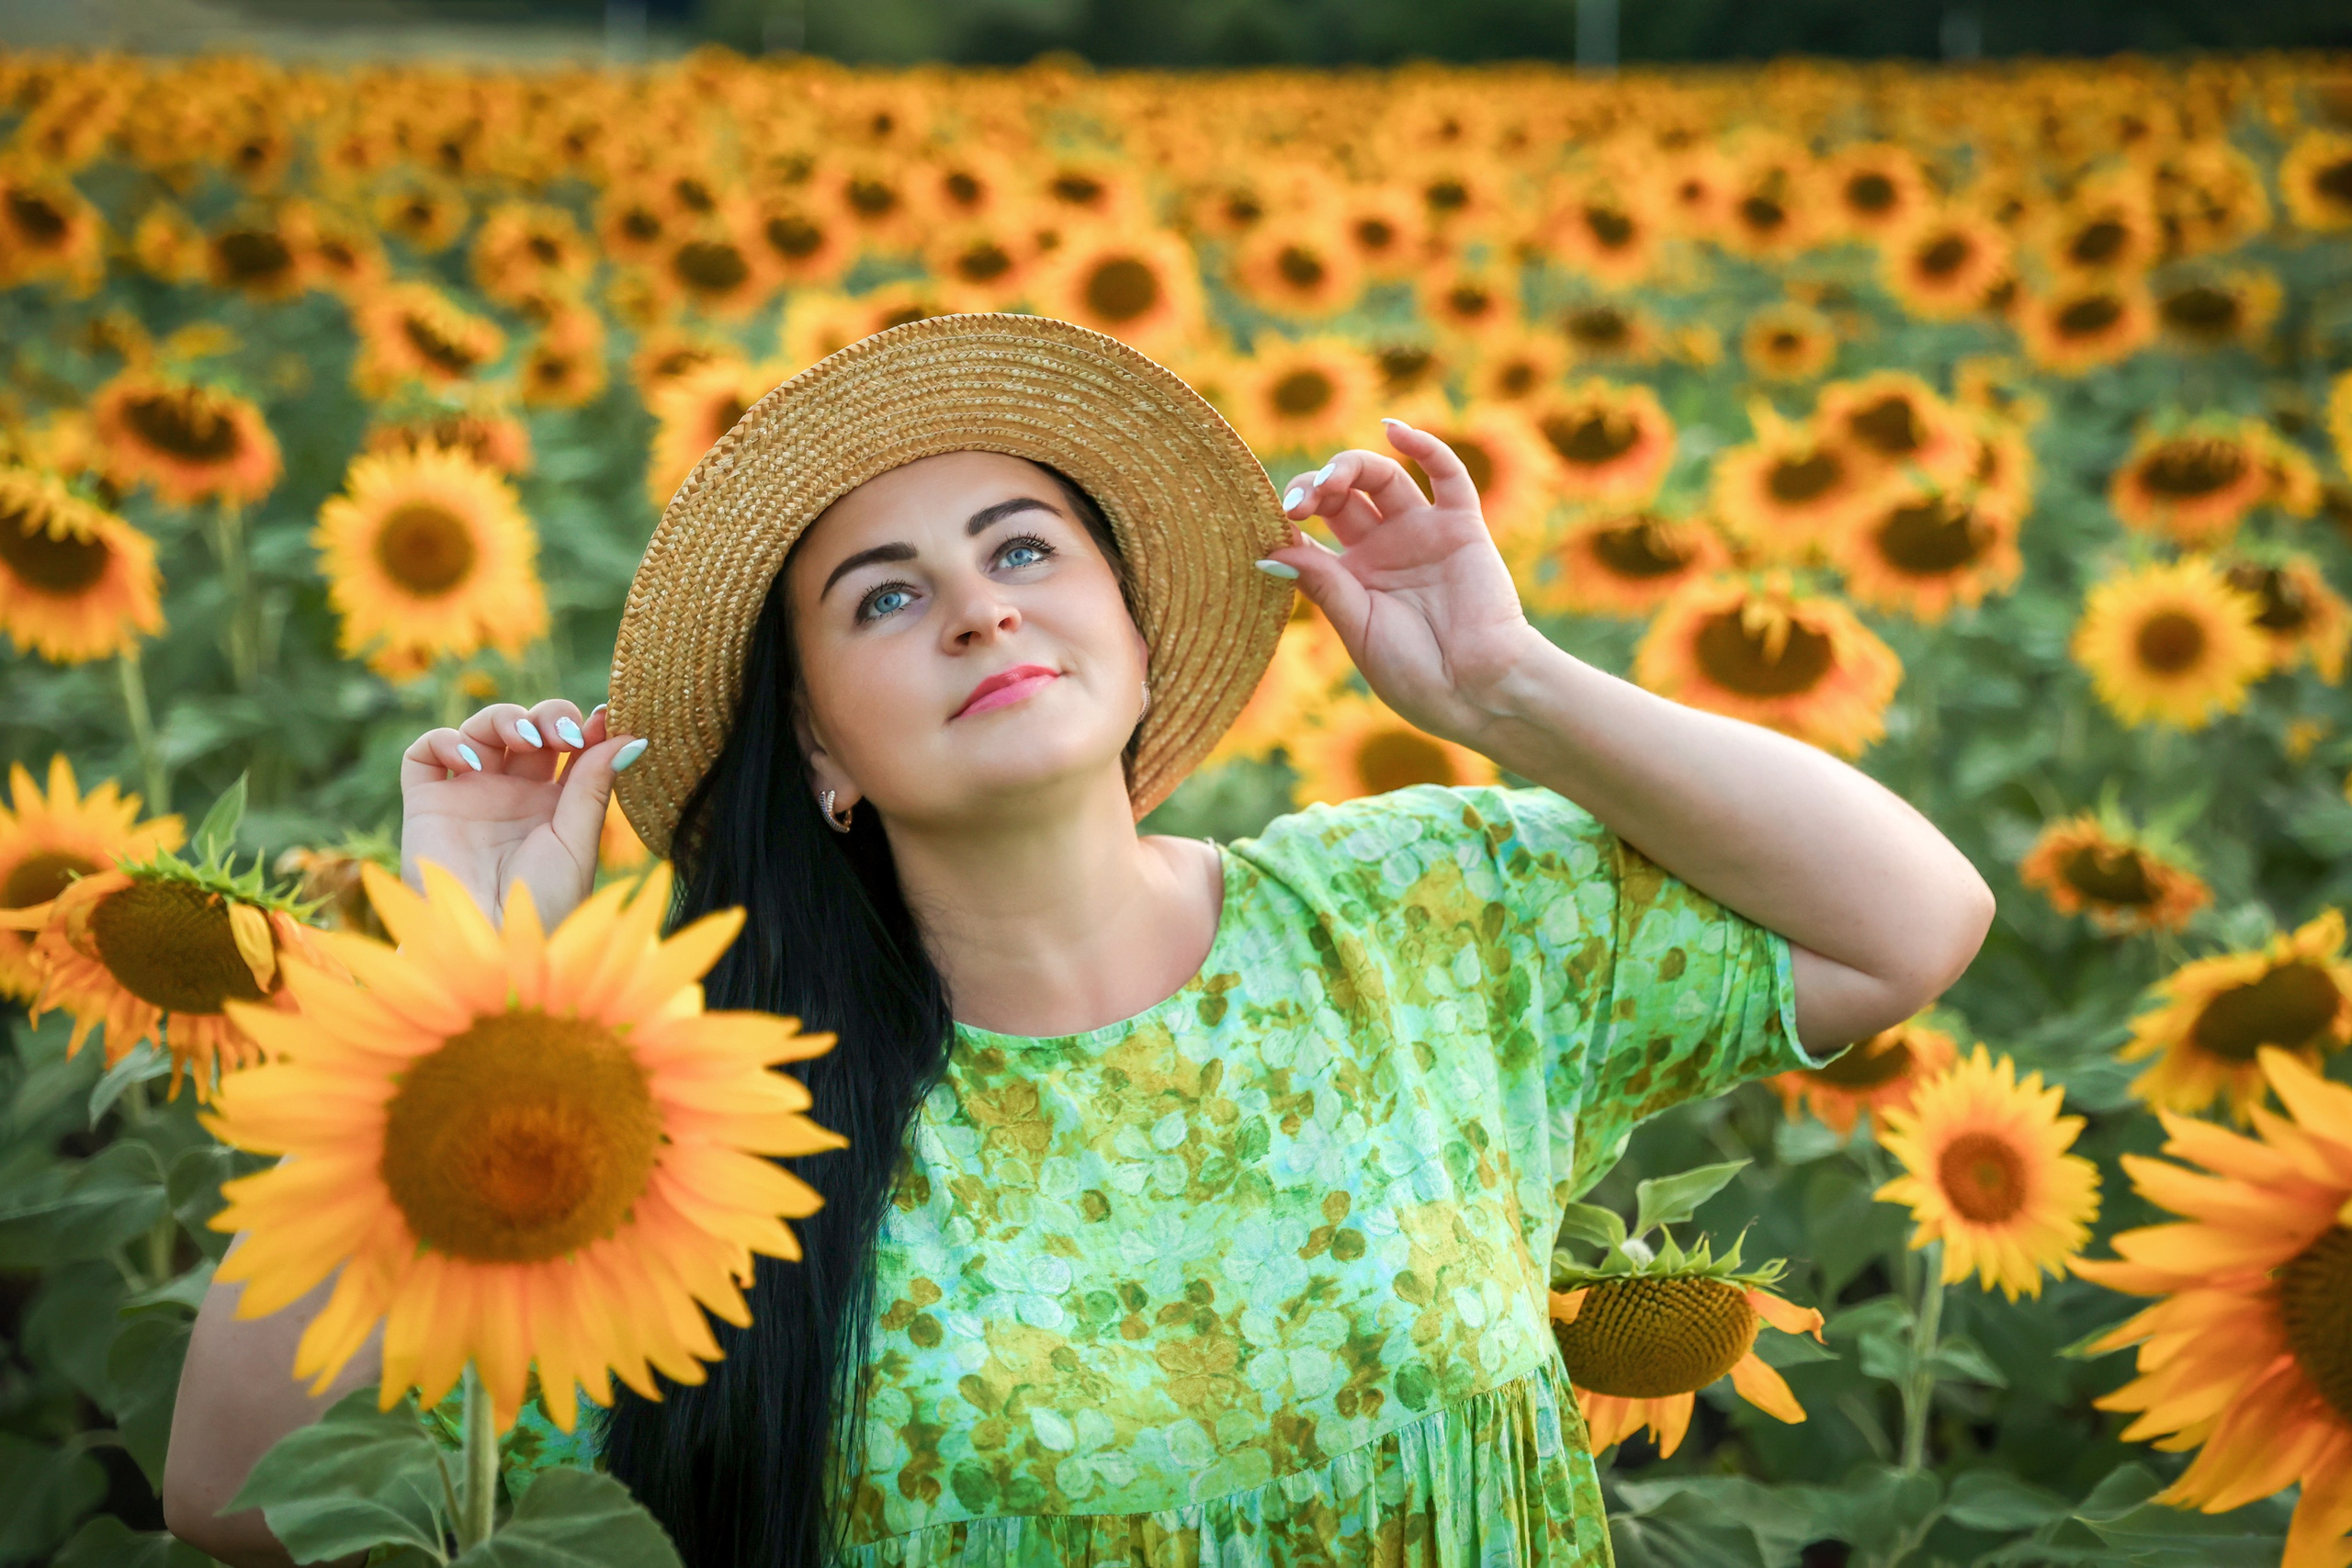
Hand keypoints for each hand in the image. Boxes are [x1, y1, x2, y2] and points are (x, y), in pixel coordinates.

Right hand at [398, 699, 641, 931]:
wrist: (490, 946)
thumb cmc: (543, 905)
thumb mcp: (577, 842)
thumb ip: (594, 786)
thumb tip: (631, 736)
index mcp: (553, 805)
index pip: (569, 747)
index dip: (585, 725)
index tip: (607, 717)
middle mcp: (510, 796)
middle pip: (529, 728)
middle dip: (548, 716)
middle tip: (564, 735)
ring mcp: (468, 796)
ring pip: (480, 729)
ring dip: (504, 718)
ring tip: (526, 740)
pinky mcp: (427, 805)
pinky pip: (424, 754)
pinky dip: (446, 741)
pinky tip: (473, 762)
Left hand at [1266, 419, 1545, 745]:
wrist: (1478, 692)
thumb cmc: (1415, 675)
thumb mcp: (1358, 628)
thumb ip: (1323, 584)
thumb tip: (1270, 552)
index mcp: (1352, 577)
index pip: (1310, 530)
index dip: (1289, 518)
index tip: (1274, 525)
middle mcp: (1383, 547)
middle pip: (1341, 495)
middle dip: (1314, 488)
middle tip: (1298, 503)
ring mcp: (1422, 533)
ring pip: (1382, 477)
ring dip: (1350, 466)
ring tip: (1330, 480)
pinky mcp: (1461, 526)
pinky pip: (1447, 476)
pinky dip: (1424, 446)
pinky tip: (1394, 431)